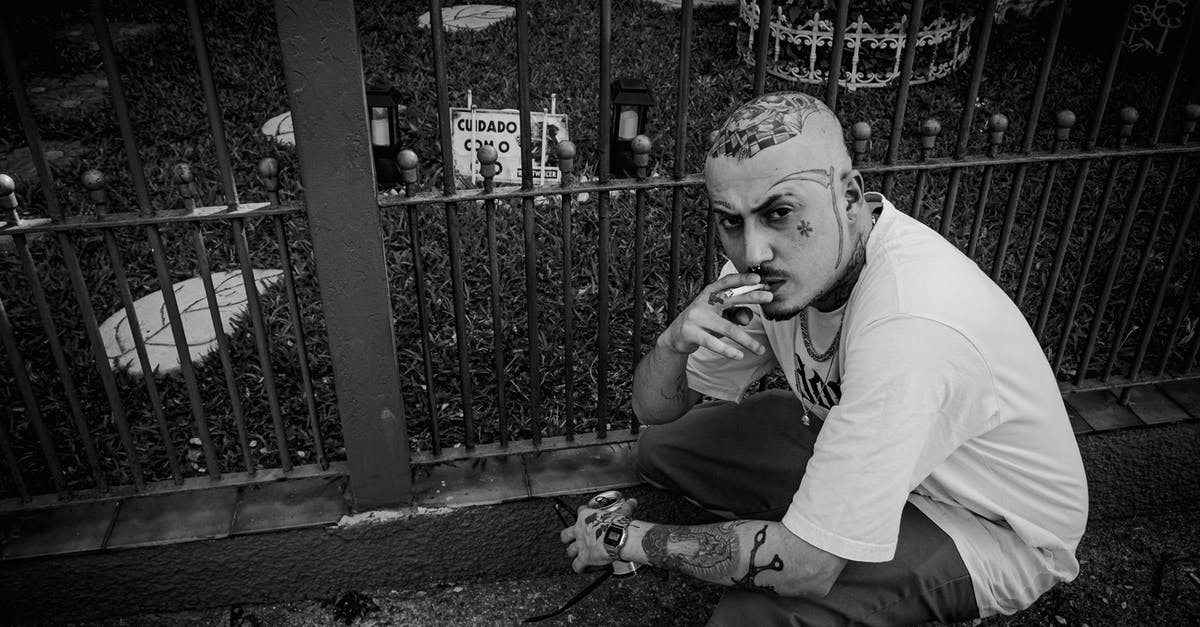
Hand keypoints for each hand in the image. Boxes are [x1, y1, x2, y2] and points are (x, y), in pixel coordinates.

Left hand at [559, 498, 637, 573]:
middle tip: (572, 539)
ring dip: (573, 553)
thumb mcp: (622, 513)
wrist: (619, 537)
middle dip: (567, 537)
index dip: (582, 513)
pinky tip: (581, 568)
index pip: (580, 511)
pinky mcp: (584, 557)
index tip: (586, 513)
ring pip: (569, 550)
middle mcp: (580, 531)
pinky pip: (577, 565)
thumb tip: (632, 502)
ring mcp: (581, 545)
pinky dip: (578, 567)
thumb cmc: (619, 525)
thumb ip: (626, 507)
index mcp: (586, 517)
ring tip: (577, 555)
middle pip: (565, 534)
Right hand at [656, 273, 772, 359]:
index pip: (728, 282)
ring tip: (760, 349)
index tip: (758, 279)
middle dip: (752, 297)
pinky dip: (728, 350)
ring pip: (727, 328)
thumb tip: (748, 318)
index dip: (743, 279)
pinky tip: (739, 355)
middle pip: (731, 299)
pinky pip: (713, 343)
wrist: (676, 336)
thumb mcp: (719, 315)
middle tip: (770, 297)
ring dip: (746, 340)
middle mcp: (703, 302)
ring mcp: (696, 317)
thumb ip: (734, 314)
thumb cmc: (704, 323)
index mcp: (710, 293)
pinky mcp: (691, 333)